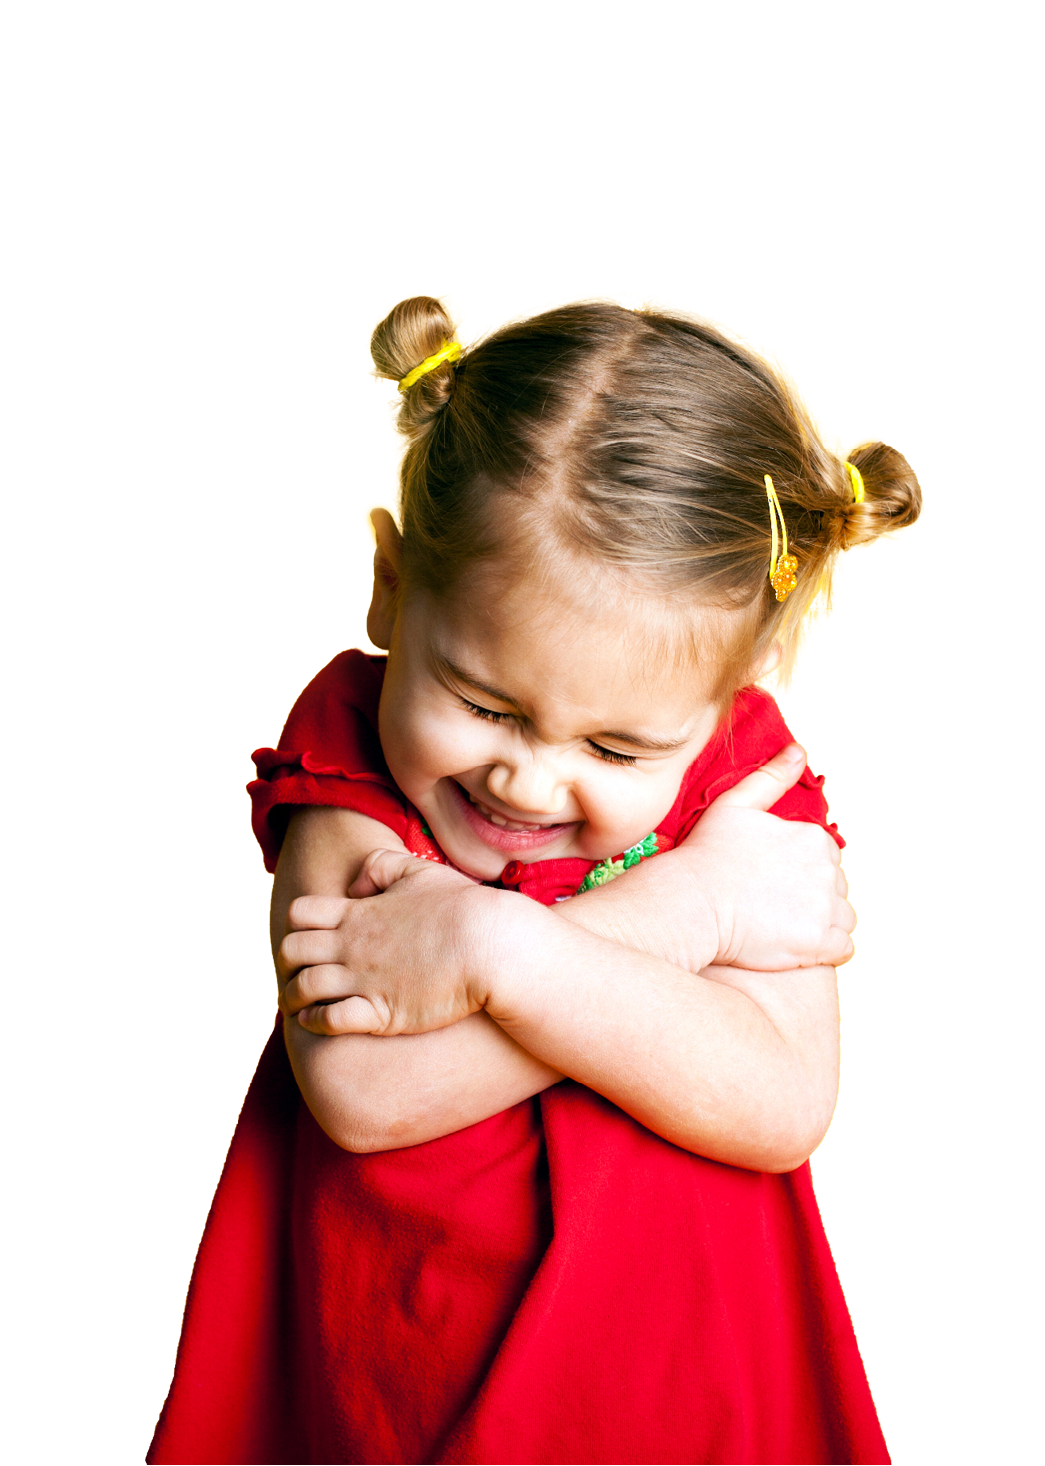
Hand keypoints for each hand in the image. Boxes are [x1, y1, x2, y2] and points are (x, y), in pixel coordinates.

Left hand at [277, 849, 514, 1035]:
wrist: (490, 947)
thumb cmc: (462, 909)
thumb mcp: (419, 871)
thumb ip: (380, 867)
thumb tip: (355, 887)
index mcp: (359, 913)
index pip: (299, 914)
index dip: (297, 926)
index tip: (310, 938)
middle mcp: (352, 946)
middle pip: (291, 951)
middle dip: (288, 963)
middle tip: (297, 972)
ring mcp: (363, 980)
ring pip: (301, 988)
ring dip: (293, 996)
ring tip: (298, 1003)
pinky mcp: (380, 1013)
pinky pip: (328, 1020)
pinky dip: (314, 1022)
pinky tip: (318, 1021)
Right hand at [684, 744, 855, 969]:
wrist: (690, 903)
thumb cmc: (706, 854)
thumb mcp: (735, 804)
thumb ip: (772, 777)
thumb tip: (800, 750)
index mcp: (814, 838)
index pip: (826, 858)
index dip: (800, 870)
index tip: (773, 881)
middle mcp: (828, 871)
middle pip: (836, 888)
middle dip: (814, 897)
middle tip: (775, 906)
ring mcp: (825, 909)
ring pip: (844, 918)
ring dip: (824, 924)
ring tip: (788, 928)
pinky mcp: (819, 943)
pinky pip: (844, 949)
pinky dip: (830, 949)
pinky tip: (803, 948)